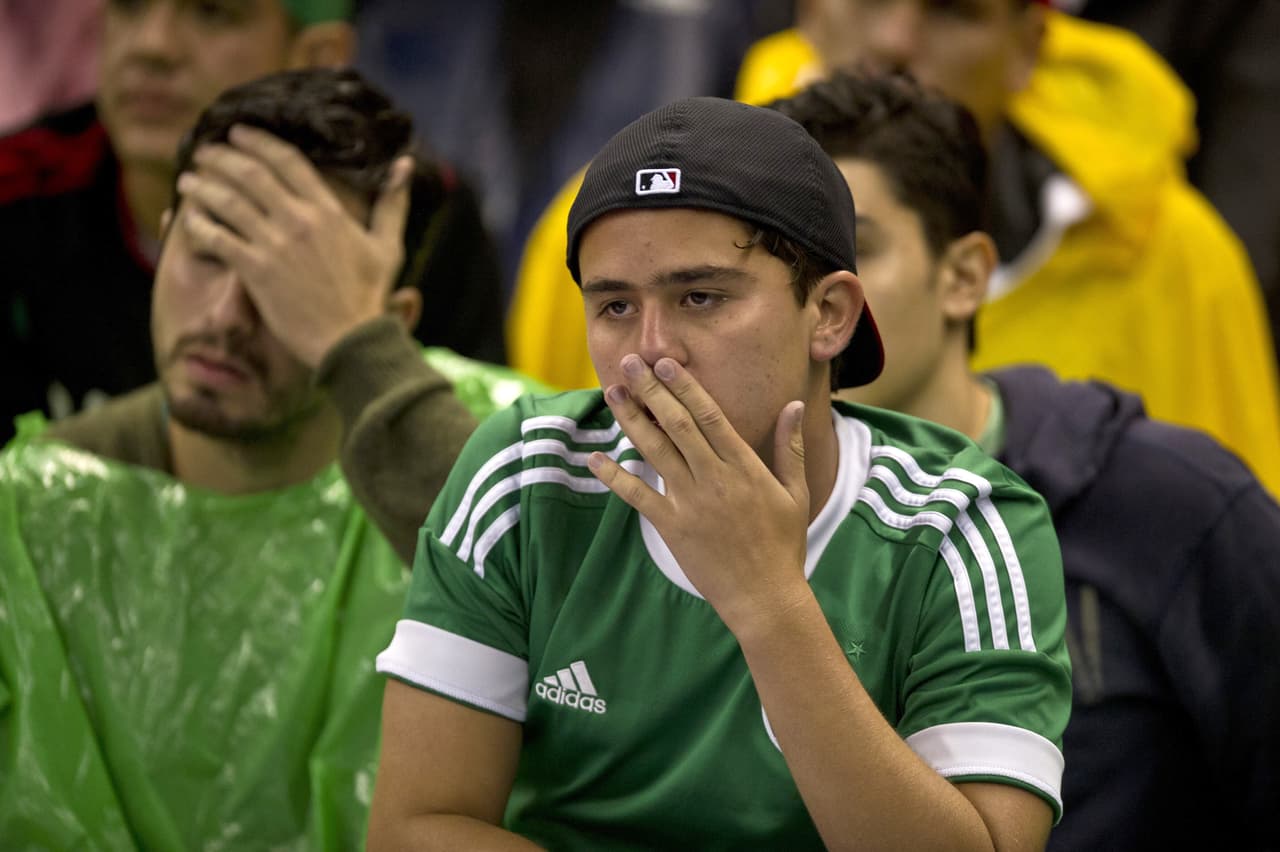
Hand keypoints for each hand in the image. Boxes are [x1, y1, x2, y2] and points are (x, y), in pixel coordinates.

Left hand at [175, 124, 411, 366]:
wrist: (352, 339)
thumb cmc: (370, 296)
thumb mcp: (388, 245)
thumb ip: (392, 202)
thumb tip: (405, 164)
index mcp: (328, 211)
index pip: (288, 161)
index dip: (259, 141)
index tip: (239, 132)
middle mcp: (299, 221)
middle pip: (251, 174)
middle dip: (222, 158)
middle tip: (204, 152)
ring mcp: (275, 245)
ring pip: (228, 202)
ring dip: (203, 187)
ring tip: (188, 180)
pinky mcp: (256, 272)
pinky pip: (218, 239)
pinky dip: (199, 225)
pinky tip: (188, 219)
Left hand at [588, 354, 811, 631]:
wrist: (765, 597)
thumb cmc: (784, 545)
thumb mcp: (795, 493)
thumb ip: (788, 447)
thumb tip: (793, 405)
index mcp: (744, 467)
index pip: (709, 415)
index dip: (684, 386)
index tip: (665, 363)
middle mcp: (714, 479)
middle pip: (677, 424)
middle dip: (651, 390)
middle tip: (630, 363)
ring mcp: (691, 503)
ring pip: (655, 451)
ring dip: (631, 420)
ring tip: (613, 392)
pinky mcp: (673, 527)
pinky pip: (638, 497)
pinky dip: (615, 476)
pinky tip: (596, 458)